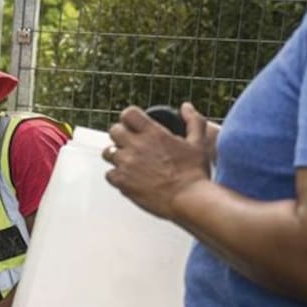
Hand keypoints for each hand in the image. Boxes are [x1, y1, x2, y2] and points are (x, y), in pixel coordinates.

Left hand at [103, 102, 213, 220]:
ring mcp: (127, 164)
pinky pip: (108, 174)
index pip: (128, 114)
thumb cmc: (193, 174)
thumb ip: (193, 120)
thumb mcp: (198, 142)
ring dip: (116, 155)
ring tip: (128, 161)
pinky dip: (116, 175)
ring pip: (108, 152)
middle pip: (114, 131)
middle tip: (130, 143)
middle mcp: (136, 146)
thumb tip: (186, 107)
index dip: (130, 118)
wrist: (188, 199)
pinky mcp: (122, 182)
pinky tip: (128, 177)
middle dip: (121, 135)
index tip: (133, 124)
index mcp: (153, 133)